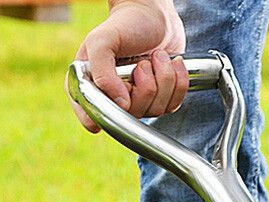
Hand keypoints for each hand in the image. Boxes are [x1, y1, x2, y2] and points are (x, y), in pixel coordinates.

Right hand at [67, 0, 186, 132]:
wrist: (154, 16)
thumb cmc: (125, 25)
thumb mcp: (102, 41)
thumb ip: (102, 72)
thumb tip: (122, 105)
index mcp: (91, 85)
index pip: (92, 117)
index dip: (110, 111)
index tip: (124, 93)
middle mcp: (114, 98)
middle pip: (133, 114)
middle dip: (145, 84)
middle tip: (143, 63)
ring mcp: (139, 102)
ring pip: (157, 110)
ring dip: (163, 79)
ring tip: (156, 58)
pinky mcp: (162, 100)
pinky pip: (174, 105)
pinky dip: (178, 83)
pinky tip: (170, 65)